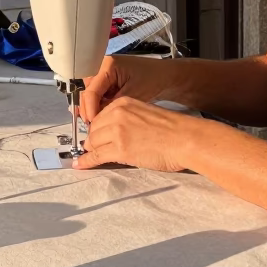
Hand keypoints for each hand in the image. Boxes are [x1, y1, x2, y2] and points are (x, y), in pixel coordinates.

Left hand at [75, 96, 195, 172]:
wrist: (185, 139)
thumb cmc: (173, 129)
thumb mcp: (145, 114)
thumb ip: (128, 119)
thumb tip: (115, 133)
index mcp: (124, 103)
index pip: (99, 115)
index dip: (97, 128)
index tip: (95, 135)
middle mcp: (117, 114)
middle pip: (93, 129)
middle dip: (93, 140)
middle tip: (95, 148)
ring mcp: (117, 131)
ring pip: (92, 142)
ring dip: (91, 150)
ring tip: (89, 157)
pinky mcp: (119, 149)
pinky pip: (96, 156)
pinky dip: (86, 161)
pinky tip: (80, 164)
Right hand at [79, 55, 170, 124]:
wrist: (166, 76)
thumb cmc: (154, 79)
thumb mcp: (133, 94)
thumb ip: (113, 106)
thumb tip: (97, 120)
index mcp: (108, 65)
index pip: (91, 90)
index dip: (90, 109)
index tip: (91, 124)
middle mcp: (102, 67)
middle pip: (87, 92)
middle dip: (88, 109)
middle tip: (92, 127)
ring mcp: (104, 74)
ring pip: (91, 95)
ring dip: (92, 109)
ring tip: (96, 124)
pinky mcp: (108, 82)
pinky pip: (98, 95)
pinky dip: (99, 106)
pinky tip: (101, 118)